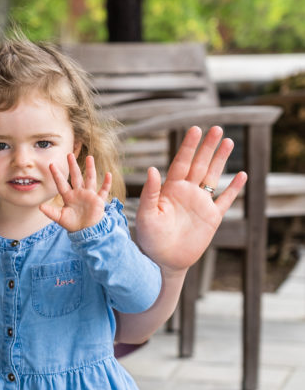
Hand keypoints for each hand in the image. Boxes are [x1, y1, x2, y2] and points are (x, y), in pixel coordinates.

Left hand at [40, 154, 111, 231]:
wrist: (86, 231)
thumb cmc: (73, 224)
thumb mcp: (60, 218)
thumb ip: (51, 212)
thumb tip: (40, 207)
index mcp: (68, 196)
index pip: (61, 183)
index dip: (56, 175)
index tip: (51, 165)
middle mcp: (79, 193)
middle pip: (76, 177)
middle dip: (73, 166)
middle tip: (69, 154)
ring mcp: (89, 195)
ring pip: (90, 179)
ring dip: (90, 169)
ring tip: (89, 157)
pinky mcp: (98, 200)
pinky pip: (103, 190)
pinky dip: (107, 183)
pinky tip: (108, 174)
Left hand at [135, 126, 246, 272]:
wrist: (163, 261)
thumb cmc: (150, 239)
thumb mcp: (147, 215)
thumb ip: (151, 193)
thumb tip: (152, 169)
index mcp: (170, 189)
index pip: (181, 163)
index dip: (189, 147)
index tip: (195, 129)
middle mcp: (187, 193)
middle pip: (200, 164)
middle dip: (207, 147)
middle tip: (216, 128)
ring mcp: (200, 204)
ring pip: (213, 177)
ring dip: (220, 160)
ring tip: (228, 141)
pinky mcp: (212, 218)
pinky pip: (225, 200)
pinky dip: (234, 189)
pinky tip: (242, 174)